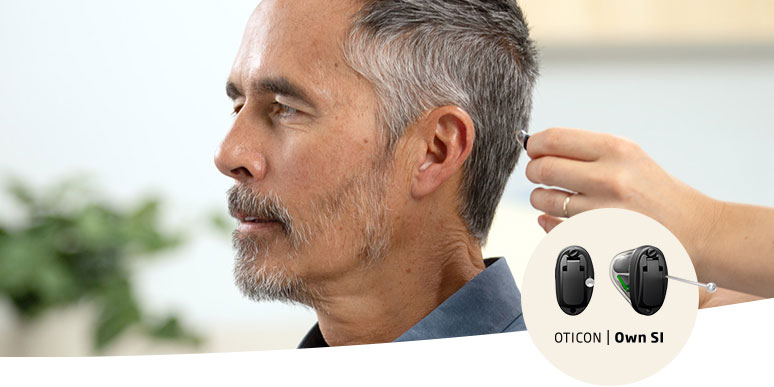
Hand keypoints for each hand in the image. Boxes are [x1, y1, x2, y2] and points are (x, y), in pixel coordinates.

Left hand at [524, 127, 719, 267]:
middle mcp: (609, 178)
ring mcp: (602, 212)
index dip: (535, 144)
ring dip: (541, 199)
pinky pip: (551, 228)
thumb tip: (536, 147)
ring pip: (543, 200)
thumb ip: (586, 152)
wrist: (698, 231)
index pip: (554, 138)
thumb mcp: (630, 158)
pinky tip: (560, 220)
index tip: (532, 149)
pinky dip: (549, 223)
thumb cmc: (657, 194)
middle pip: (542, 168)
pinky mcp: (596, 239)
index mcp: (617, 150)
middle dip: (534, 171)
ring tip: (557, 198)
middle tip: (540, 175)